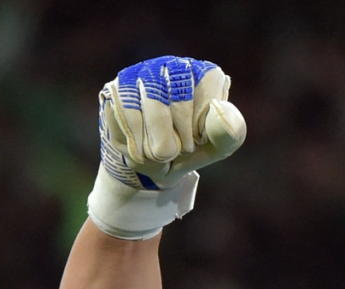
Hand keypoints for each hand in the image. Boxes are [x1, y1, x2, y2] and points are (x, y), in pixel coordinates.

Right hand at [87, 56, 246, 239]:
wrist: (151, 166)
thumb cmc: (189, 150)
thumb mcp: (216, 148)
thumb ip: (229, 132)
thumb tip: (220, 107)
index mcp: (204, 74)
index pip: (208, 98)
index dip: (200, 129)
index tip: (197, 139)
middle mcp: (172, 65)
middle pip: (179, 102)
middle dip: (179, 138)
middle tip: (178, 149)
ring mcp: (141, 73)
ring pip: (152, 108)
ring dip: (158, 144)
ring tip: (160, 151)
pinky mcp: (115, 88)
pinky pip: (127, 118)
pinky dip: (137, 143)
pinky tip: (140, 145)